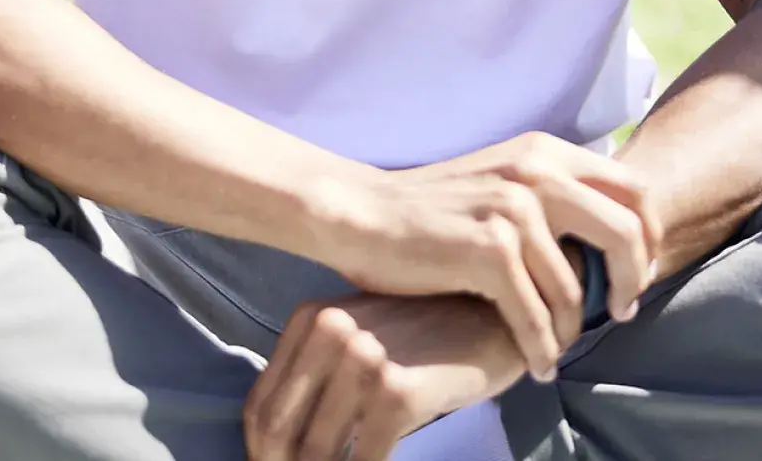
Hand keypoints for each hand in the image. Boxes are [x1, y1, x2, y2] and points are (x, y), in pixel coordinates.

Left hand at [244, 292, 524, 460]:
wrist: (500, 316)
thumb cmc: (430, 337)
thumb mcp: (365, 338)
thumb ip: (321, 376)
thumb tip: (280, 447)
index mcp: (313, 318)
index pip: (261, 408)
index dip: (263, 456)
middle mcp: (330, 330)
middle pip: (277, 435)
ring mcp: (363, 358)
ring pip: (315, 455)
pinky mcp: (398, 389)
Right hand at [328, 132, 660, 381]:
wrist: (362, 213)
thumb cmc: (433, 209)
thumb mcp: (502, 181)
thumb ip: (552, 193)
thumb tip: (616, 236)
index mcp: (544, 150)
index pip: (633, 189)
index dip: (648, 238)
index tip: (634, 274)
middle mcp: (536, 170)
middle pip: (627, 233)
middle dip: (632, 283)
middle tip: (616, 313)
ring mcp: (513, 208)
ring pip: (575, 289)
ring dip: (570, 331)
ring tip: (556, 348)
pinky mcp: (489, 249)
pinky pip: (536, 316)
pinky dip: (540, 349)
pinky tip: (535, 363)